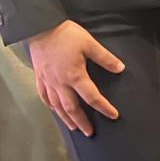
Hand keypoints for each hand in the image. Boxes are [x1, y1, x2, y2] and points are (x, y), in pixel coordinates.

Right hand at [28, 20, 124, 135]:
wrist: (40, 27)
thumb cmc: (66, 35)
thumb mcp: (90, 44)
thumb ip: (105, 58)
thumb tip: (120, 68)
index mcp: (75, 76)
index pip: (92, 97)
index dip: (104, 107)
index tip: (113, 115)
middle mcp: (60, 83)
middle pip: (72, 108)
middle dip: (82, 122)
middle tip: (89, 132)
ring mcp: (48, 81)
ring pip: (57, 106)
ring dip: (66, 118)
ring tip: (73, 127)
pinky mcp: (39, 77)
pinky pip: (44, 96)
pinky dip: (50, 106)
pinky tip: (54, 109)